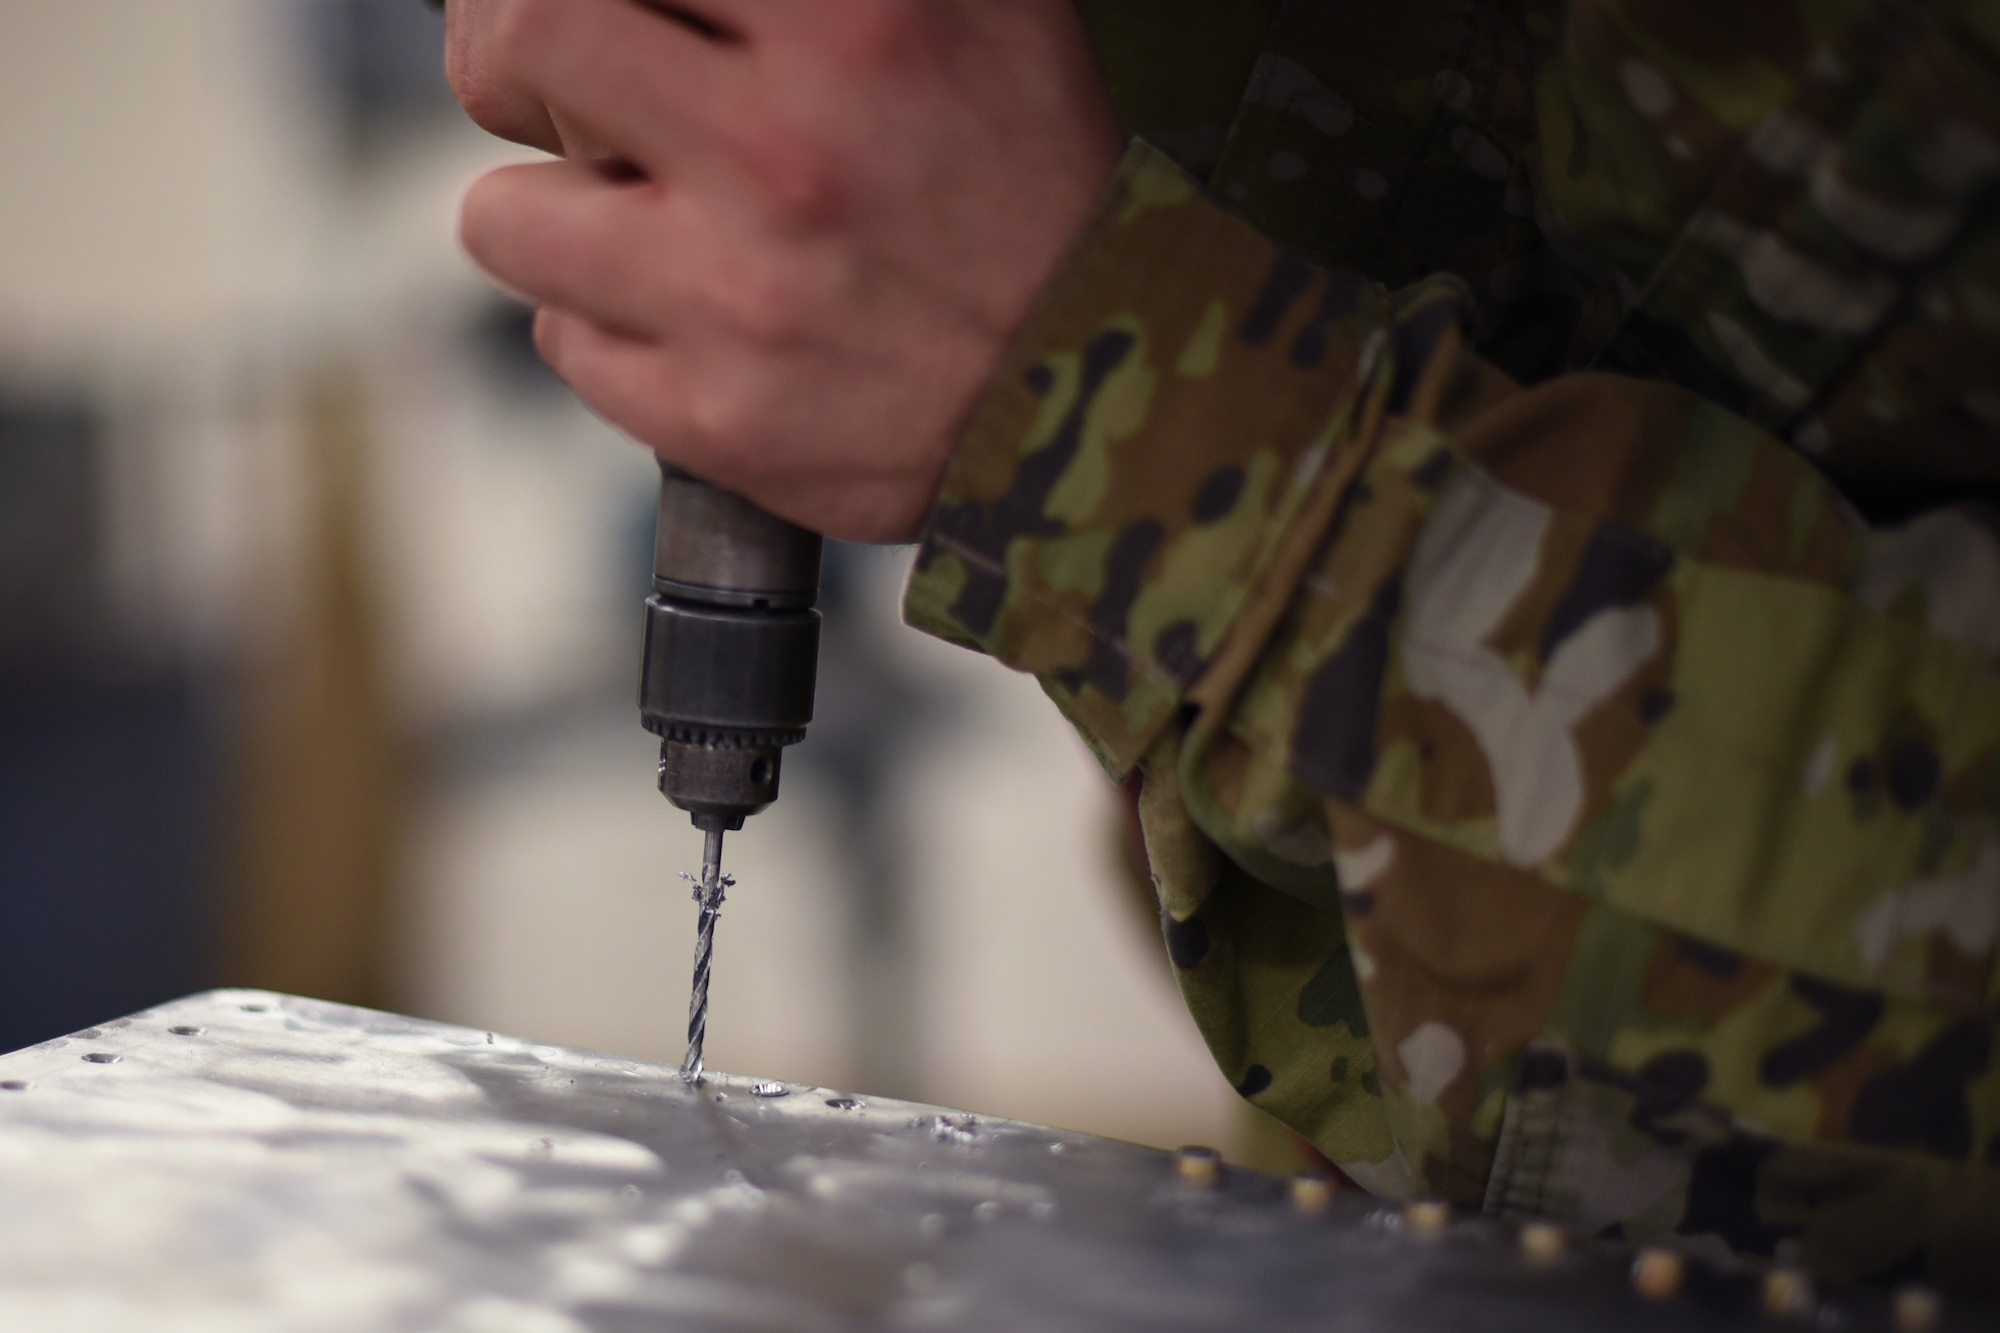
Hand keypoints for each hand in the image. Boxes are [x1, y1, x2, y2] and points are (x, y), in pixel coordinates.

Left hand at [449, 0, 1121, 541]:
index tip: (575, 6)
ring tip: (635, 223)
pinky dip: (607, 329)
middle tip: (555, 89)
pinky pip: (567, 345)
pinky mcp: (716, 419)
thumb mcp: (984, 5)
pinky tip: (690, 319)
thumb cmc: (1030, 183)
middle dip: (508, 60)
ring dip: (550, 213)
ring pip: (506, 217)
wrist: (1104, 395)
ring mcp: (740, 297)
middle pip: (519, 42)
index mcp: (854, 18)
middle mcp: (786, 149)